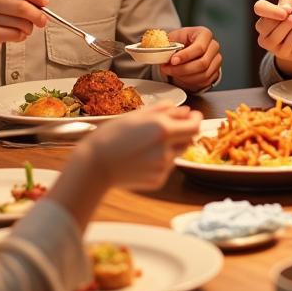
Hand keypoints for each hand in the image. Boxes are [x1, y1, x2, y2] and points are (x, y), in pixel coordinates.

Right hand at [0, 0, 48, 73]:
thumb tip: (42, 4)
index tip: (44, 2)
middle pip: (21, 5)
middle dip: (38, 14)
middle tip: (43, 20)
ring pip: (20, 22)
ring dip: (29, 27)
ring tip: (26, 29)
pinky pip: (14, 34)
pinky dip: (21, 35)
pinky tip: (17, 35)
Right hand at [86, 102, 202, 189]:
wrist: (95, 165)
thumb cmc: (111, 136)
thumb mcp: (137, 115)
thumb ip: (165, 110)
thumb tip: (186, 111)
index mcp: (163, 130)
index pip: (195, 126)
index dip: (196, 120)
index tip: (192, 116)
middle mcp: (167, 149)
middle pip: (189, 140)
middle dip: (183, 132)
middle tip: (166, 128)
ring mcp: (163, 168)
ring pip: (177, 153)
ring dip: (170, 146)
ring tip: (147, 144)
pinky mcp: (158, 181)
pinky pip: (166, 167)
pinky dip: (159, 161)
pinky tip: (141, 158)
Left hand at [159, 26, 221, 91]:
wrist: (187, 48)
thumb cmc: (181, 41)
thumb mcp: (173, 37)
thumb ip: (165, 42)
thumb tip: (156, 47)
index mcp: (205, 34)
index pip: (199, 47)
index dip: (185, 56)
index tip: (172, 60)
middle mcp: (213, 46)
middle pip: (202, 63)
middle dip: (182, 69)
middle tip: (167, 69)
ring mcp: (216, 60)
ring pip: (202, 75)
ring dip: (184, 76)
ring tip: (171, 72)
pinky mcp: (215, 72)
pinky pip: (203, 82)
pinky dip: (189, 82)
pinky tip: (180, 76)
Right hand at [254, 0, 291, 75]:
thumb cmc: (291, 14)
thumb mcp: (290, 1)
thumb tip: (286, 9)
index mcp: (261, 20)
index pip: (259, 9)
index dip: (272, 10)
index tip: (287, 12)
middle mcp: (263, 37)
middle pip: (272, 28)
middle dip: (289, 21)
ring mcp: (274, 49)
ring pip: (288, 38)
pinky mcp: (287, 55)